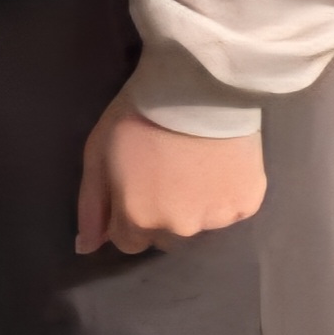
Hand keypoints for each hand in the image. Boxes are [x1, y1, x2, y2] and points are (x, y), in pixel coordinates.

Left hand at [76, 84, 266, 256]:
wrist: (197, 85)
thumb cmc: (138, 115)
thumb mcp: (98, 155)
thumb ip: (91, 206)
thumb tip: (86, 248)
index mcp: (139, 218)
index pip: (129, 242)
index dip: (130, 215)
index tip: (139, 186)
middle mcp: (179, 228)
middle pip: (166, 235)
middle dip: (163, 213)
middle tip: (168, 172)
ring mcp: (216, 218)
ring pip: (200, 224)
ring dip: (196, 205)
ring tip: (196, 165)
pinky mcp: (247, 203)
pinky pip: (231, 210)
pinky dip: (225, 194)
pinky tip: (220, 164)